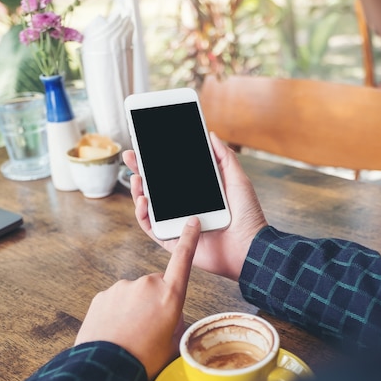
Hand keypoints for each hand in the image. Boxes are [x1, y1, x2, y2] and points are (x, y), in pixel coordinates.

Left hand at [74, 217, 200, 379]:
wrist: (106, 368)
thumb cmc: (144, 359)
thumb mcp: (174, 343)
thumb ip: (177, 323)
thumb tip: (172, 317)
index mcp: (169, 295)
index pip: (182, 260)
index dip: (189, 240)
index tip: (192, 222)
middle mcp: (146, 285)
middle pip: (157, 286)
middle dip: (155, 300)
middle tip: (150, 327)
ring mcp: (122, 288)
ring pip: (135, 294)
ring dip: (135, 308)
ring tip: (131, 333)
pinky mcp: (103, 295)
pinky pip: (116, 301)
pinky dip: (117, 313)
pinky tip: (116, 331)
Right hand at [122, 132, 267, 280]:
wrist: (249, 245)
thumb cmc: (248, 216)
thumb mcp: (237, 180)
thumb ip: (224, 157)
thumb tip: (211, 135)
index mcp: (197, 192)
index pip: (171, 174)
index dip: (157, 161)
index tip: (146, 147)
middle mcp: (184, 206)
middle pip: (155, 187)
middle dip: (140, 171)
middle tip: (131, 157)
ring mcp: (177, 223)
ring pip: (149, 206)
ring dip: (138, 191)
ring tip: (137, 178)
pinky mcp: (173, 240)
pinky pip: (151, 228)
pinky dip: (143, 214)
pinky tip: (143, 200)